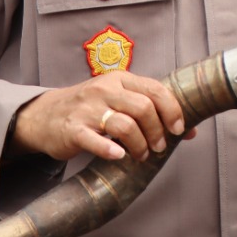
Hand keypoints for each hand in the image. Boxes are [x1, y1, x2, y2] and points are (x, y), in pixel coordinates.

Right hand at [12, 71, 191, 162]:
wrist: (46, 115)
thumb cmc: (91, 108)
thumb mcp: (118, 99)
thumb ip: (150, 109)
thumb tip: (190, 131)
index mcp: (120, 80)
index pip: (156, 89)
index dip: (173, 110)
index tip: (179, 129)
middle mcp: (105, 90)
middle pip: (143, 108)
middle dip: (158, 131)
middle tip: (160, 147)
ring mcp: (87, 109)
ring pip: (124, 125)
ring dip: (140, 145)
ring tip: (141, 156)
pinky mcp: (72, 129)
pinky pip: (95, 140)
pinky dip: (111, 149)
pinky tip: (120, 156)